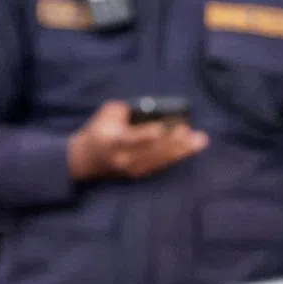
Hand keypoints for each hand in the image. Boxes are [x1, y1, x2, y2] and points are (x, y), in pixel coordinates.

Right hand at [67, 100, 207, 182]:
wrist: (83, 160)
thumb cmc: (96, 131)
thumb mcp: (105, 114)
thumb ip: (125, 110)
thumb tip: (151, 109)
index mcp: (112, 141)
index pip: (132, 139)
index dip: (147, 134)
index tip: (162, 128)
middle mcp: (123, 158)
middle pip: (152, 151)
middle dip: (174, 142)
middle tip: (193, 133)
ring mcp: (131, 169)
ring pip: (160, 160)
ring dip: (181, 151)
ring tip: (199, 141)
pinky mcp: (138, 174)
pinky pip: (159, 165)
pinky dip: (174, 156)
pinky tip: (188, 148)